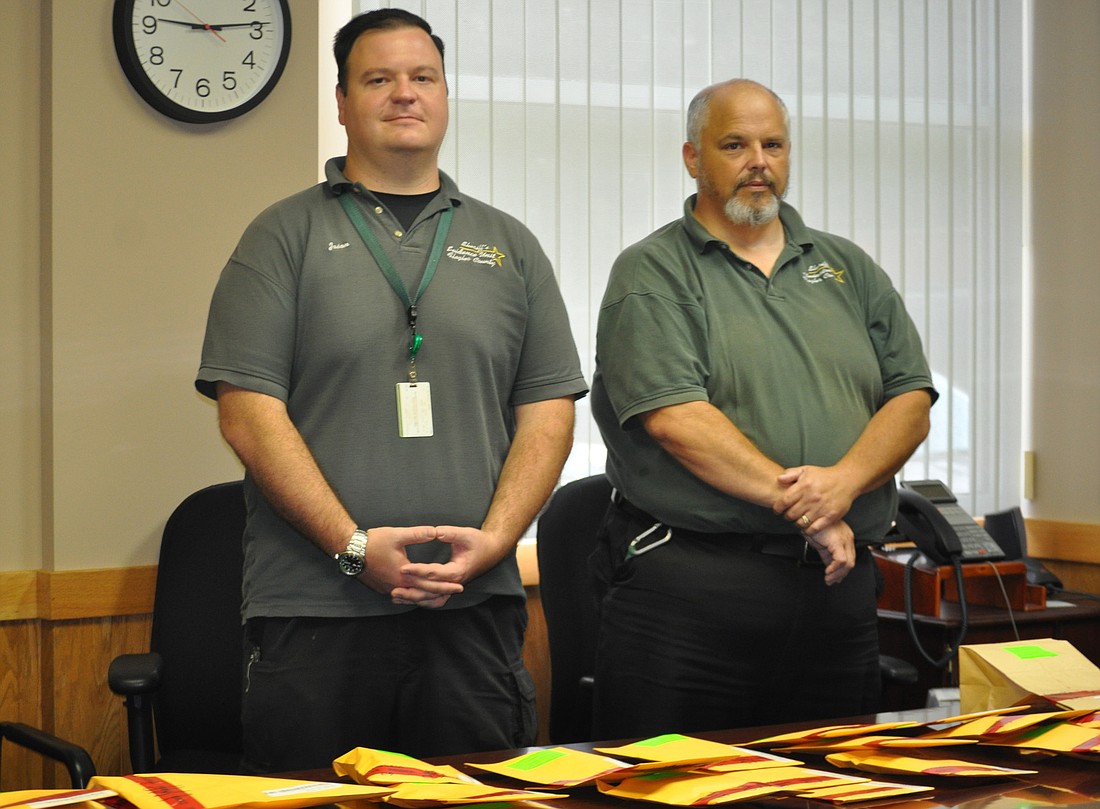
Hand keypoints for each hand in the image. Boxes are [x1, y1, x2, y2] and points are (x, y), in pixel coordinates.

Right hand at [356, 526, 463, 605]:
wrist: (350, 550)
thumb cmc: (373, 542)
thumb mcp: (397, 535)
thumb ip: (418, 534)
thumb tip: (436, 531)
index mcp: (404, 575)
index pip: (430, 584)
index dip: (446, 585)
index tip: (460, 585)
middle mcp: (397, 586)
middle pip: (424, 594)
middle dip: (442, 592)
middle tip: (457, 591)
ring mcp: (389, 589)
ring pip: (413, 597)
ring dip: (428, 596)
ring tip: (442, 595)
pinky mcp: (383, 588)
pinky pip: (403, 596)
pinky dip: (414, 596)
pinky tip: (420, 593)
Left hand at [394, 525, 512, 608]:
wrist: (492, 551)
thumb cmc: (479, 542)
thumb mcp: (467, 534)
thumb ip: (451, 533)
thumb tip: (436, 531)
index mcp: (458, 570)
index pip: (434, 573)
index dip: (418, 570)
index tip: (403, 567)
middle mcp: (454, 583)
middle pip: (430, 591)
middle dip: (411, 590)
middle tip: (394, 587)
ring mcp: (452, 588)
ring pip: (431, 599)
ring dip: (414, 599)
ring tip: (395, 596)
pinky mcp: (449, 588)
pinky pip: (433, 599)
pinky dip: (420, 600)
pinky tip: (406, 598)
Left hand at [773, 465, 858, 533]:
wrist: (846, 480)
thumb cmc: (825, 476)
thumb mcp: (806, 470)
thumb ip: (790, 474)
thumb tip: (778, 479)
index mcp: (804, 486)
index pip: (784, 501)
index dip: (777, 508)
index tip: (777, 510)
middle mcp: (811, 498)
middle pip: (791, 514)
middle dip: (787, 516)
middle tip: (789, 515)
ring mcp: (821, 508)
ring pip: (801, 523)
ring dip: (797, 523)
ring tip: (798, 519)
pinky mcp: (830, 516)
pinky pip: (814, 528)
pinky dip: (808, 529)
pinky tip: (808, 525)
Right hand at [804, 520, 855, 584]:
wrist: (805, 518)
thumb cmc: (812, 527)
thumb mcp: (821, 544)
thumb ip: (827, 555)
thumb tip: (830, 568)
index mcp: (845, 537)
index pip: (849, 557)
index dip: (843, 570)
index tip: (835, 578)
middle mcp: (848, 538)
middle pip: (851, 561)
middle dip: (841, 574)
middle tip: (831, 581)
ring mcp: (845, 540)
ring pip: (848, 563)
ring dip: (837, 574)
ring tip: (828, 579)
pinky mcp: (838, 542)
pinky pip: (841, 560)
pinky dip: (835, 569)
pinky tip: (827, 572)